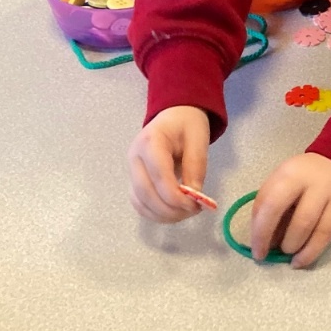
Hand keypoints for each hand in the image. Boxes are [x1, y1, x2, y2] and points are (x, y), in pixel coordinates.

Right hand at [127, 104, 211, 222]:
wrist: (175, 115)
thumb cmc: (187, 124)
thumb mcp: (198, 140)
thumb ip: (196, 167)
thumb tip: (194, 197)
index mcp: (150, 141)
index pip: (159, 176)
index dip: (176, 197)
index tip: (195, 205)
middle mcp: (135, 157)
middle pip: (145, 193)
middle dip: (170, 209)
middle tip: (193, 211)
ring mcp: (131, 170)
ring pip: (140, 202)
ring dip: (163, 215)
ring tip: (186, 212)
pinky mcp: (134, 180)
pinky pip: (140, 203)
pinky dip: (155, 213)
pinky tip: (173, 212)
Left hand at [248, 152, 330, 267]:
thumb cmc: (304, 178)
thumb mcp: (283, 181)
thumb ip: (270, 205)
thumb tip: (263, 240)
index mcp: (288, 174)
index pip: (269, 203)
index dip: (260, 231)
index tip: (256, 250)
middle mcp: (307, 181)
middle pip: (285, 211)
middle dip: (272, 238)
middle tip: (269, 254)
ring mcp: (327, 193)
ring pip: (306, 225)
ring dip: (292, 245)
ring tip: (288, 253)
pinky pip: (325, 234)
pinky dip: (311, 252)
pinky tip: (301, 261)